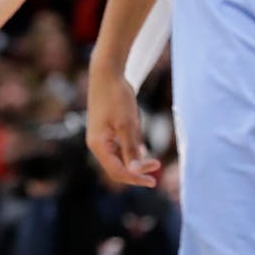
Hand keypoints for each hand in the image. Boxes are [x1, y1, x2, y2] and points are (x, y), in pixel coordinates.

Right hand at [85, 64, 158, 187]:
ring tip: (151, 156)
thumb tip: (134, 171)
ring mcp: (100, 137)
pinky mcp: (105, 130)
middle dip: (137, 170)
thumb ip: (130, 149)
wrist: (106, 74)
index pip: (117, 172)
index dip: (136, 178)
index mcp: (98, 145)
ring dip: (135, 159)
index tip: (154, 181)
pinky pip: (119, 147)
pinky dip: (131, 150)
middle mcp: (97, 144)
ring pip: (119, 157)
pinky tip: (142, 148)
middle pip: (117, 167)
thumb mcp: (127, 124)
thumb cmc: (116, 97)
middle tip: (157, 166)